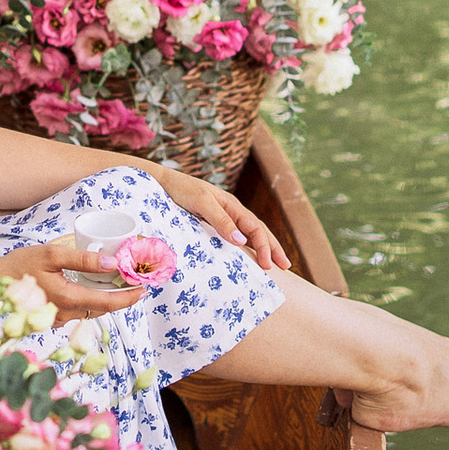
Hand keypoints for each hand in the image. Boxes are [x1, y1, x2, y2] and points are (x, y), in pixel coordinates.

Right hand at [0, 239, 153, 323]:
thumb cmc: (21, 265)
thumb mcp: (52, 254)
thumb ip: (83, 260)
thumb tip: (112, 264)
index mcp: (68, 297)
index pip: (108, 302)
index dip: (129, 297)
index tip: (144, 290)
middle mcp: (66, 313)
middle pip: (103, 308)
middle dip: (122, 297)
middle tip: (137, 282)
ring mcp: (60, 318)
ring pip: (91, 310)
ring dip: (107, 298)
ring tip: (120, 282)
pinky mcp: (54, 318)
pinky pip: (79, 310)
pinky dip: (91, 300)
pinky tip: (95, 287)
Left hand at [153, 166, 290, 270]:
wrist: (161, 183)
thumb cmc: (180, 190)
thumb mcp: (201, 202)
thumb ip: (221, 220)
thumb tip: (242, 241)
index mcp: (232, 206)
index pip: (255, 228)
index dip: (265, 247)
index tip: (268, 265)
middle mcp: (231, 212)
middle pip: (258, 231)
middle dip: (273, 248)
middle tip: (286, 267)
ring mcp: (223, 218)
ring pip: (249, 234)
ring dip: (263, 248)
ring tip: (274, 264)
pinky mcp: (212, 224)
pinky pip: (234, 237)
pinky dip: (246, 247)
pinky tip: (248, 257)